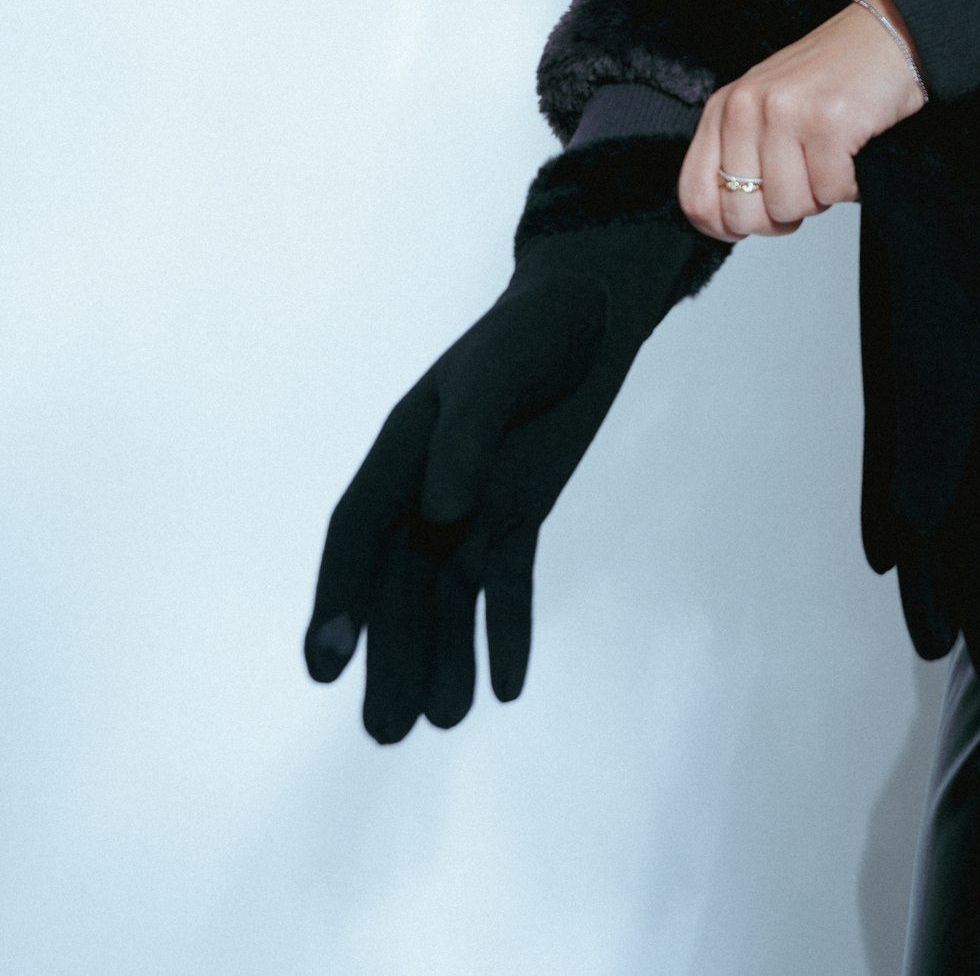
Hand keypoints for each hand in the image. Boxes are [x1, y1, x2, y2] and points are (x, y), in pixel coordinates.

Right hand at [304, 215, 722, 741]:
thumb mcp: (500, 371)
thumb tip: (442, 514)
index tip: (325, 666)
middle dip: (388, 658)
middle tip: (386, 733)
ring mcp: (470, 505)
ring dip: (441, 658)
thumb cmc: (538, 330)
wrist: (590, 309)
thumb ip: (466, 438)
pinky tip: (509, 687)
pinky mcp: (516, 516)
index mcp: (402, 448)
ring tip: (443, 722)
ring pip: (445, 598)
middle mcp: (426, 486)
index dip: (338, 598)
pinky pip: (506, 586)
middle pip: (397, 585)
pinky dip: (506, 633)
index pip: (358, 534)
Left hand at [677, 0, 925, 241]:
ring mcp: (785, 113)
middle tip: (804, 189)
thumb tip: (731, 221)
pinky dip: (849, 186)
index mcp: (722, 109)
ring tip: (831, 163)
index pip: (695, 197)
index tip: (755, 222)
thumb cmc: (830, 78)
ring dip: (819, 198)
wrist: (886, 36)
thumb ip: (739, 154)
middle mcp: (745, 108)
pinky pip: (831, 192)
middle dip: (779, 218)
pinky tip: (852, 157)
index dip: (725, 226)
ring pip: (788, 207)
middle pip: (742, 213)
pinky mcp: (828, 123)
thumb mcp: (765, 107)